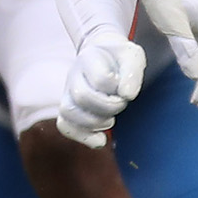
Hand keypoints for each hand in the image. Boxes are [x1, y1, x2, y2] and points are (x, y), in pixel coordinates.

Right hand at [57, 31, 145, 148]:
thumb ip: (133, 73)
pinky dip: (83, 136)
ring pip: (69, 112)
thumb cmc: (121, 58)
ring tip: (111, 120)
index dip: (116, 87)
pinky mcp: (69, 108)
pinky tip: (100, 140)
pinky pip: (65, 125)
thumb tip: (127, 95)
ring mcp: (68, 92)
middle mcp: (74, 74)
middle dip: (108, 106)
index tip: (126, 88)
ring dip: (94, 122)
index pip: (101, 78)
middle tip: (121, 104)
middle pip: (82, 96)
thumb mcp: (133, 56)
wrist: (105, 56)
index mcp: (90, 58)